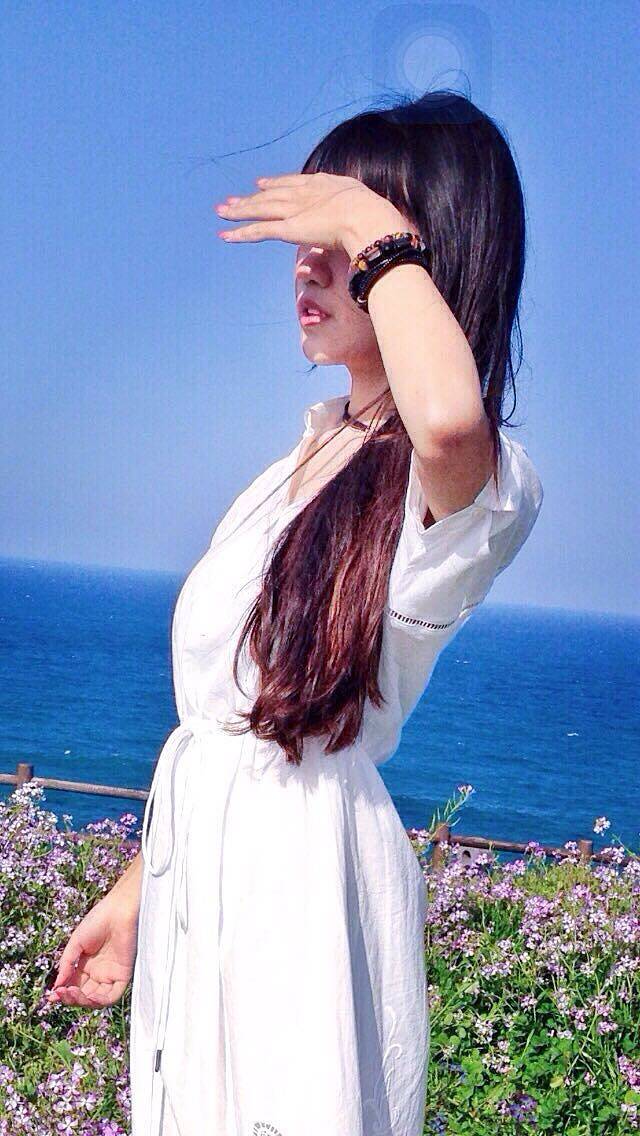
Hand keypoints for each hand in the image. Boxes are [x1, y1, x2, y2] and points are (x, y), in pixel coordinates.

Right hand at [46, 891, 138, 1007]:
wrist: (118, 910)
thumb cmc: (97, 921)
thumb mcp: (76, 943)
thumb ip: (67, 964)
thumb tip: (56, 986)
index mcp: (87, 965)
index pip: (73, 985)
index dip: (63, 993)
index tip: (51, 996)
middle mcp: (99, 972)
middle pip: (83, 994)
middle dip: (70, 998)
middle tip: (60, 993)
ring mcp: (111, 974)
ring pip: (96, 999)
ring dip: (82, 1001)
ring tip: (71, 992)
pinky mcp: (123, 975)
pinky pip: (112, 995)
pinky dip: (100, 1001)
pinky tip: (88, 996)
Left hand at [214, 172, 403, 252]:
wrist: (366, 217)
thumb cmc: (374, 216)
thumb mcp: (366, 209)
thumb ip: (357, 215)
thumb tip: (367, 224)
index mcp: (322, 185)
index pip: (292, 184)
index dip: (275, 185)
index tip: (262, 185)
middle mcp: (303, 194)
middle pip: (271, 195)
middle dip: (251, 198)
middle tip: (233, 199)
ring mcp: (293, 210)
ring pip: (259, 209)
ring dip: (239, 211)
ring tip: (221, 211)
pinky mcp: (287, 227)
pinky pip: (258, 230)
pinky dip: (241, 232)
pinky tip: (225, 233)